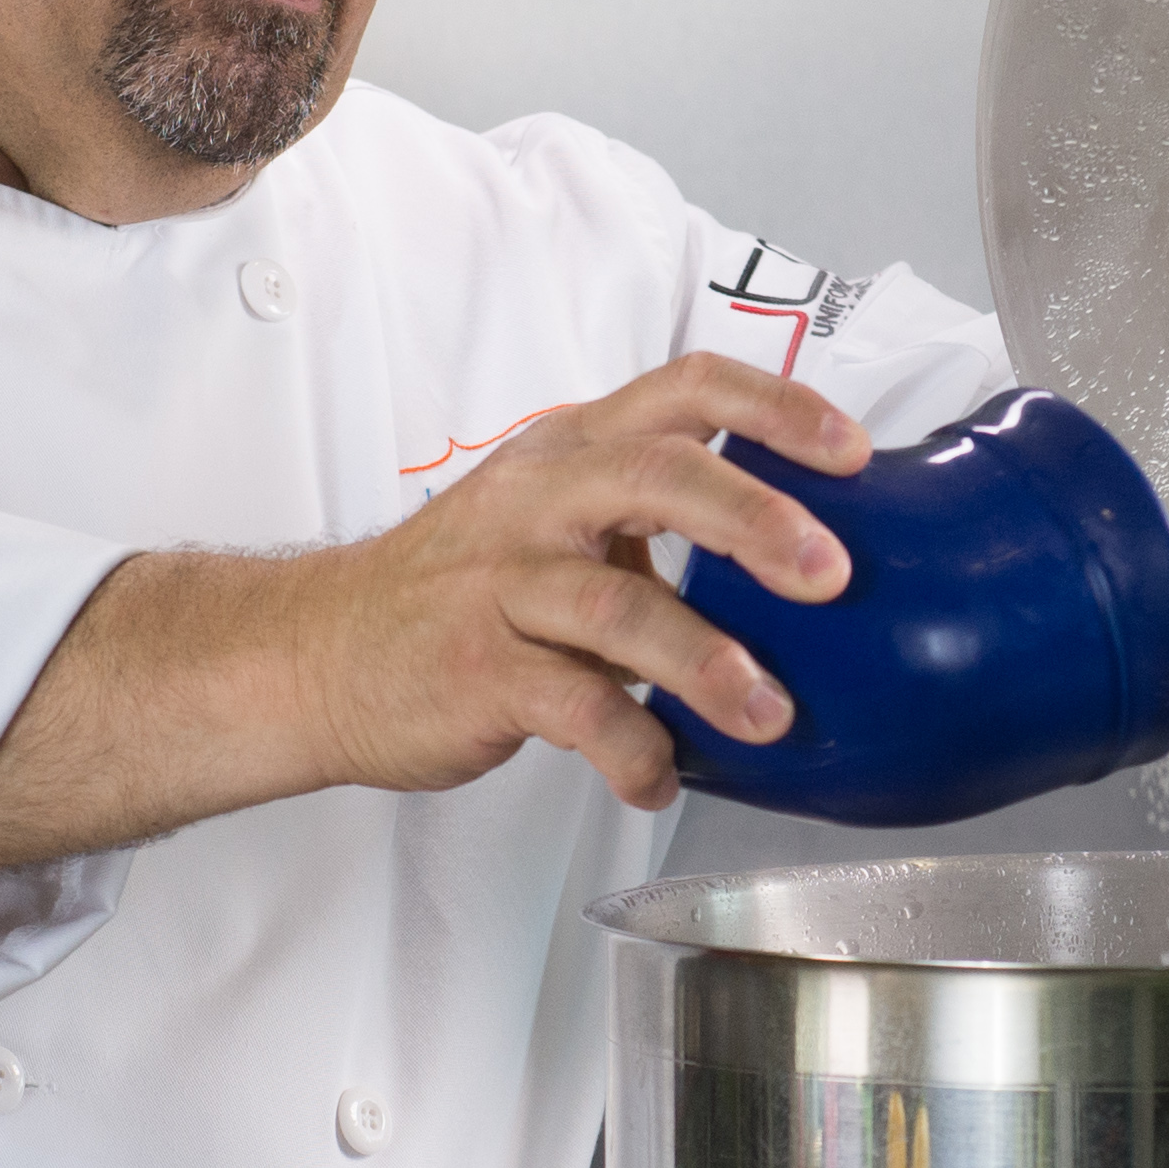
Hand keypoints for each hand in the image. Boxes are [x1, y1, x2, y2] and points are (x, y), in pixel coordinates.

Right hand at [274, 355, 865, 808]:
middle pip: (660, 475)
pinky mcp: (478, 671)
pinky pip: (573, 709)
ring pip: (618, 604)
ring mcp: (502, 585)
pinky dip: (632, 751)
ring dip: (706, 664)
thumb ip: (653, 519)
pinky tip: (661, 777)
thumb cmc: (454, 594)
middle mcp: (539, 502)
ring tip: (767, 714)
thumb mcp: (551, 520)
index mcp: (570, 451)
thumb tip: (792, 552)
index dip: (776, 410)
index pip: (685, 390)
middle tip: (830, 575)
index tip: (852, 451)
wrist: (316, 654)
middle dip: (758, 521)